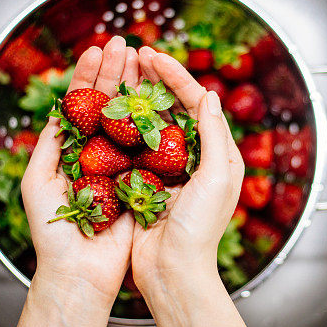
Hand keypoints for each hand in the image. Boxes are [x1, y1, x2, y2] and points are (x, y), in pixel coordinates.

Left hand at [20, 37, 136, 308]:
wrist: (80, 271)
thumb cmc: (53, 232)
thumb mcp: (38, 181)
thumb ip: (49, 145)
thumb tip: (58, 112)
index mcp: (73, 151)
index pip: (80, 105)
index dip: (88, 77)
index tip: (96, 51)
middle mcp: (99, 154)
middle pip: (107, 105)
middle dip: (115, 73)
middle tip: (124, 45)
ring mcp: (123, 166)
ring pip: (131, 119)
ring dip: (135, 88)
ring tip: (142, 60)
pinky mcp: (143, 182)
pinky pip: (151, 148)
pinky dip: (156, 122)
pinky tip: (160, 98)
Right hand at [130, 47, 244, 298]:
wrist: (173, 271)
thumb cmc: (199, 229)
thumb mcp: (217, 178)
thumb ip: (214, 135)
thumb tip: (209, 95)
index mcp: (218, 154)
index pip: (197, 103)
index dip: (176, 77)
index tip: (153, 56)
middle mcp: (195, 158)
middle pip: (174, 107)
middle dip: (155, 79)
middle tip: (134, 54)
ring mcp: (168, 169)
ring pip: (151, 122)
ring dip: (137, 96)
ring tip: (121, 72)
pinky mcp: (145, 182)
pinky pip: (133, 146)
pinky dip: (122, 125)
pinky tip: (108, 109)